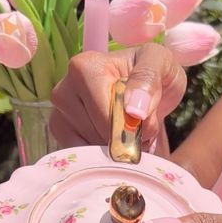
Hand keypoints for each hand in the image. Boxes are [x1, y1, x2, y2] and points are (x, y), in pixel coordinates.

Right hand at [50, 43, 185, 151]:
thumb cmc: (154, 73)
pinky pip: (84, 158)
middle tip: (139, 125)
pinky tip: (113, 139)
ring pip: (93, 150)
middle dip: (125, 139)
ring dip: (117, 149)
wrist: (149, 88)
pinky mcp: (61, 135)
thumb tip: (133, 110)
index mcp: (85, 68)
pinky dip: (105, 157)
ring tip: (126, 129)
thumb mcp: (161, 63)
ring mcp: (60, 114)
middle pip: (99, 135)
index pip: (107, 116)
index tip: (144, 119)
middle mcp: (64, 90)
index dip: (131, 127)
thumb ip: (149, 78)